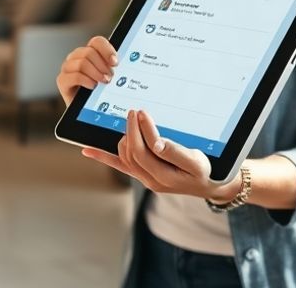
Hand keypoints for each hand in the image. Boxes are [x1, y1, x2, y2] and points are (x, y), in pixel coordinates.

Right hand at [56, 35, 117, 105]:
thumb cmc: (99, 94)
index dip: (107, 50)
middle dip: (103, 65)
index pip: (96, 42)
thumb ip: (113, 68)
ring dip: (95, 73)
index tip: (115, 63)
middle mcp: (76, 57)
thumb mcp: (109, 78)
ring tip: (103, 83)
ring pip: (82, 62)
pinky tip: (92, 87)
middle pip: (89, 51)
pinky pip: (74, 76)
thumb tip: (121, 63)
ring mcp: (68, 68)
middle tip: (111, 77)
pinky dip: (85, 80)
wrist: (87, 112)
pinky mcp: (62, 81)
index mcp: (89, 53)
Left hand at [81, 109, 241, 202]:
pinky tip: (87, 150)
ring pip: (125, 156)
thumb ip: (176, 152)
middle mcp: (151, 179)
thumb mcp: (196, 161)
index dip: (142, 131)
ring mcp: (144, 177)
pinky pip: (118, 165)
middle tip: (134, 111)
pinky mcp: (141, 174)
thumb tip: (157, 143)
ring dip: (124, 137)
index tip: (142, 113)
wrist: (207, 184)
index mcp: (164, 176)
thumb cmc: (204, 171)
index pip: (145, 151)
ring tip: (132, 121)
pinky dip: (102, 156)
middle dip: (131, 130)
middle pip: (132, 152)